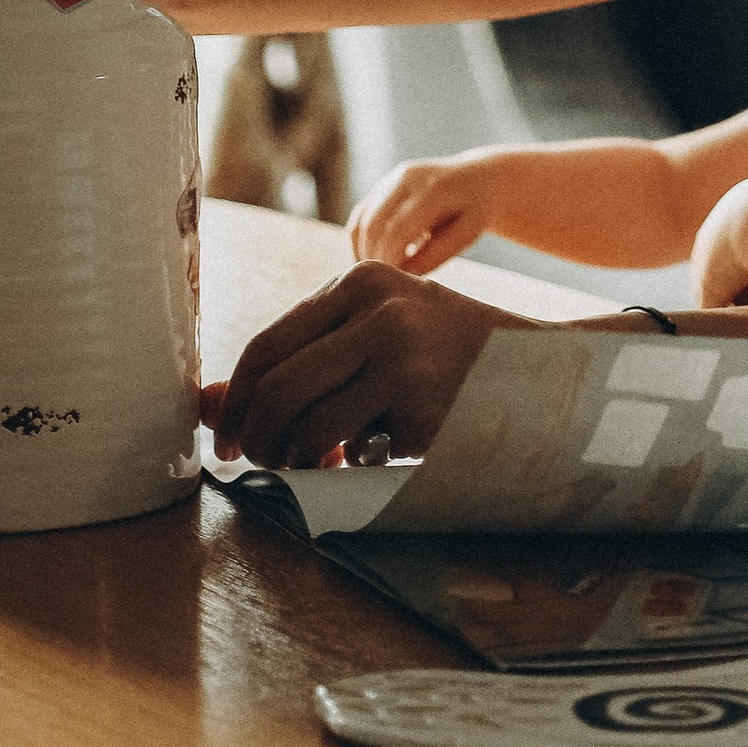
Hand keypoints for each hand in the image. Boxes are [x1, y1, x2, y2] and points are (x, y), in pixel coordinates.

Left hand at [202, 265, 509, 466]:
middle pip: (278, 387)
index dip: (235, 400)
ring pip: (308, 424)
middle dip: (255, 437)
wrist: (541, 369)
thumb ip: (297, 363)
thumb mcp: (370, 337)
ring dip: (296, 460)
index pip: (267, 345)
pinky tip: (374, 452)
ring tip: (310, 464)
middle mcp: (378, 310)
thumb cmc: (443, 354)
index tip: (225, 437)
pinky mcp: (423, 405)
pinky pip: (355, 451)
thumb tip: (205, 405)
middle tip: (256, 462)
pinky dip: (349, 465)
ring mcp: (403, 356)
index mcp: (359, 281)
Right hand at [350, 155, 505, 276]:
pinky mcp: (381, 187)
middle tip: (382, 285)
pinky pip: (360, 217)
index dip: (388, 260)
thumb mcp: (467, 234)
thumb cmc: (474, 211)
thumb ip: (436, 254)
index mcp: (433, 188)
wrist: (476, 178)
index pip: (397, 229)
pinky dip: (360, 242)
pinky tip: (374, 261)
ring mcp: (390, 180)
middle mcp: (406, 177)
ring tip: (380, 276)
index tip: (391, 285)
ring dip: (363, 252)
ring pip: (362, 221)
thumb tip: (403, 275)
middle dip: (373, 258)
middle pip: (373, 224)